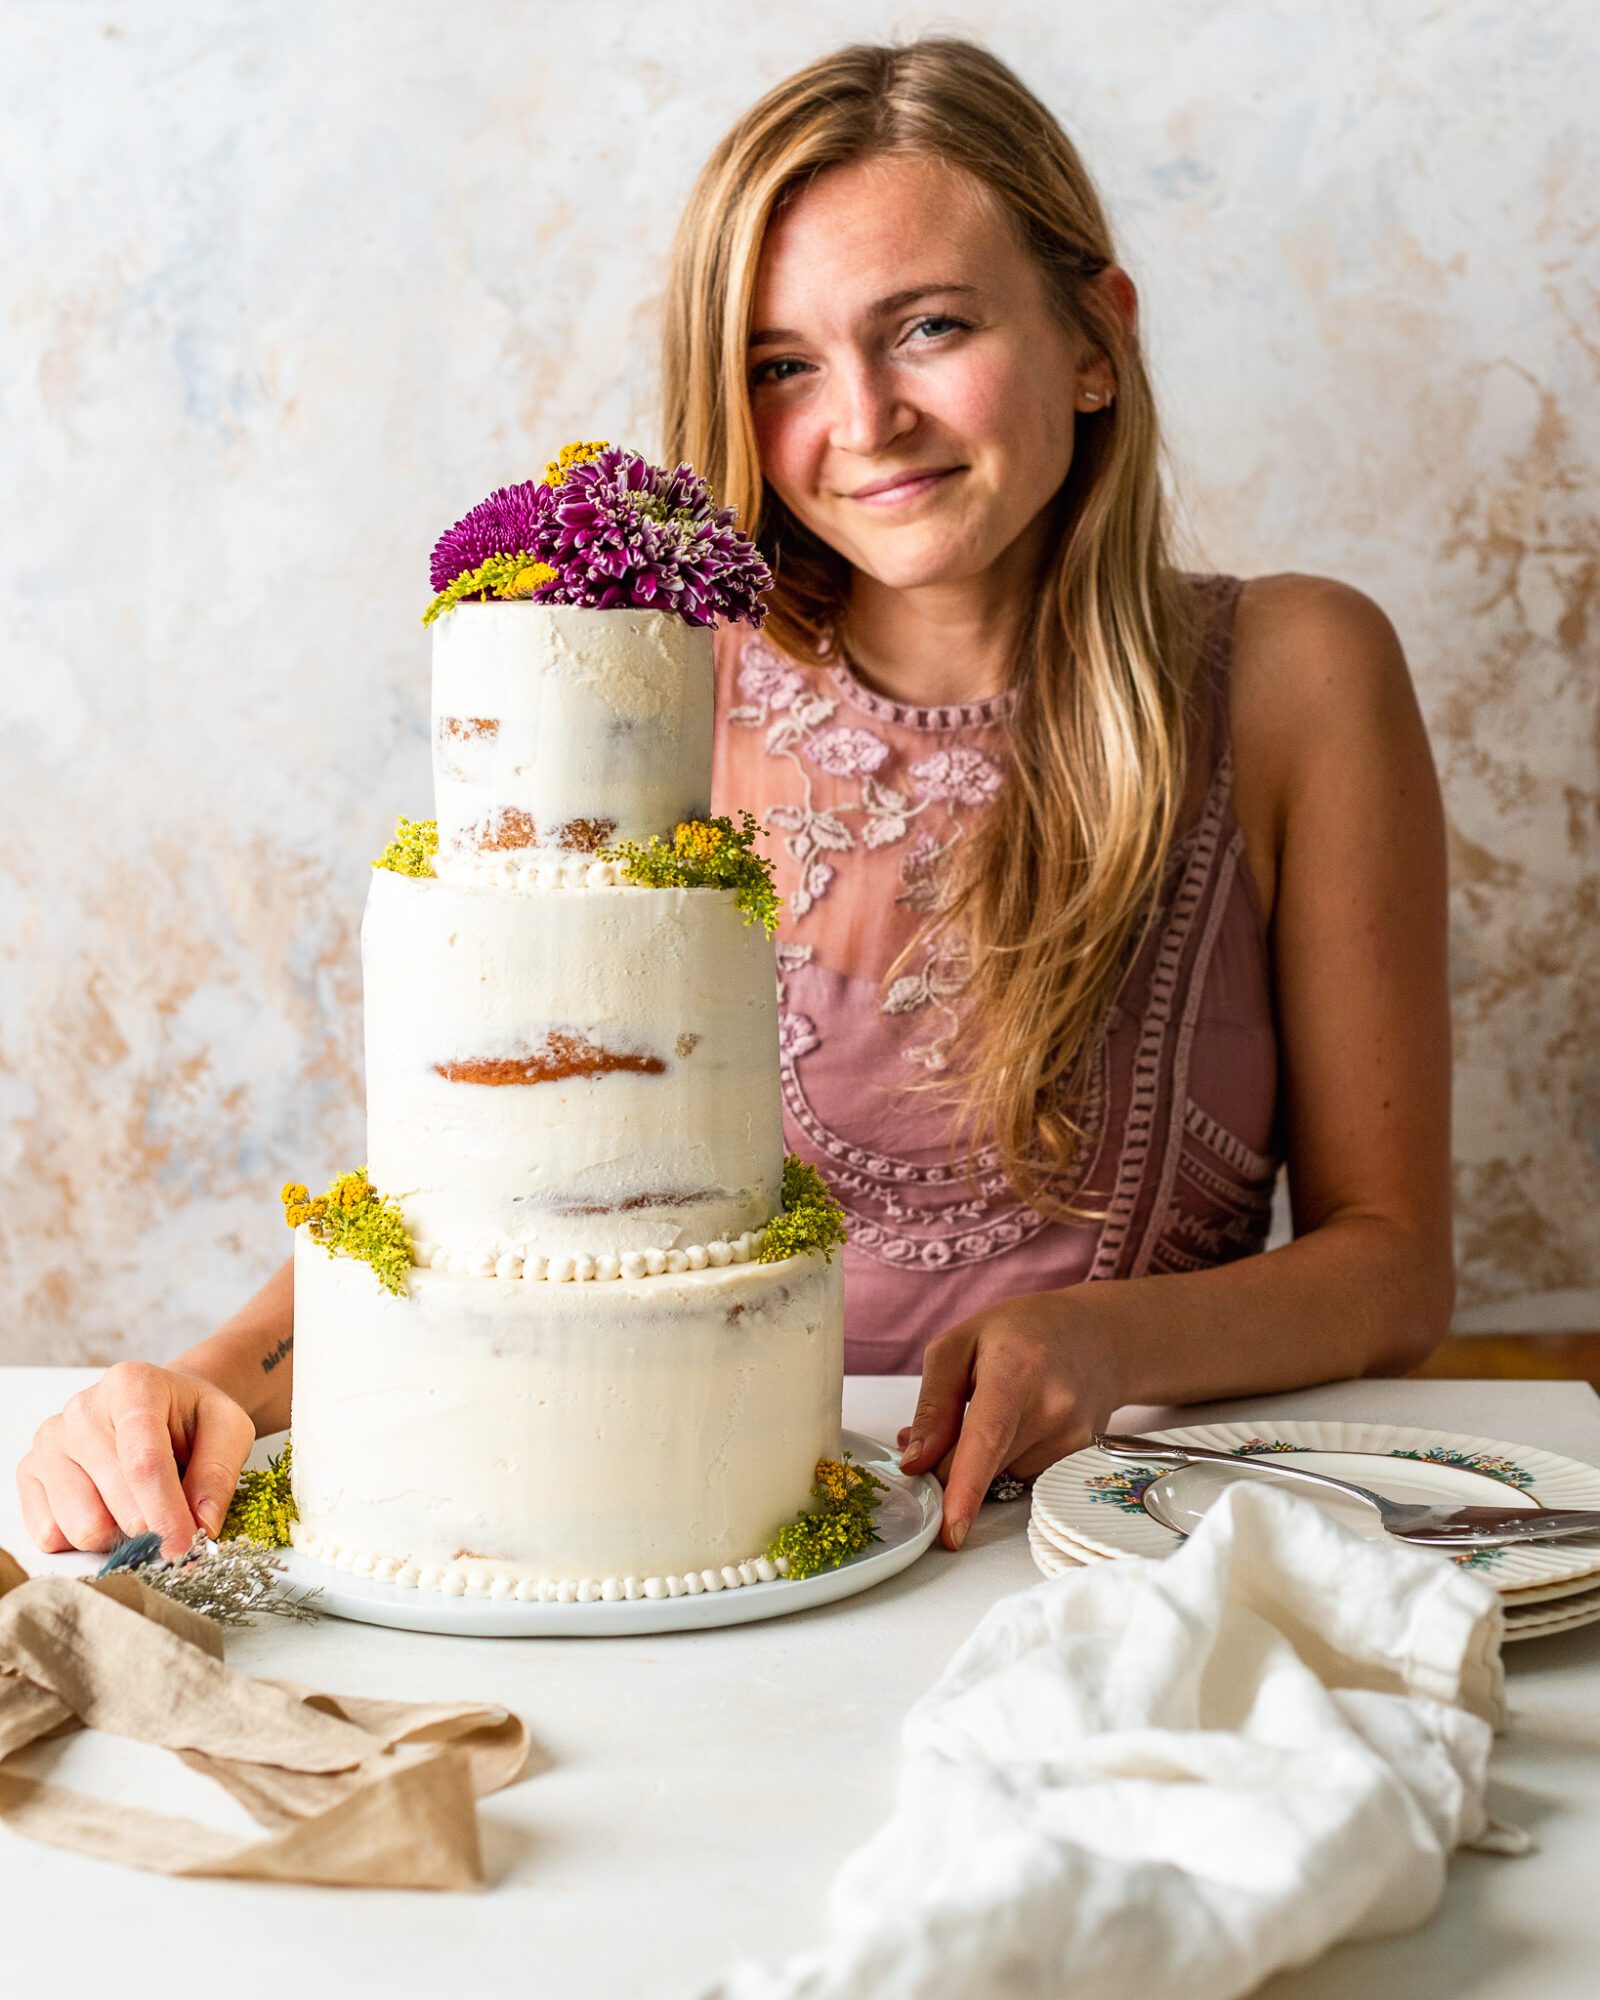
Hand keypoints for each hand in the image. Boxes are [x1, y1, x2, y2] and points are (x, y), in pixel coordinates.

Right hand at [16, 1363, 255, 1559]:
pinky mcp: (29, 1473)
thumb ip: (218, 1475)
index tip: (184, 1548)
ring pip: (81, 1525)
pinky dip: (85, 1539)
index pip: (144, 1463)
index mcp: (131, 1387)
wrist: (161, 1406)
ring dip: (118, 1535)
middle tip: (173, 1526)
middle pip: (113, 1499)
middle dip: (150, 1528)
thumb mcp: (228, 1430)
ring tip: (138, 1507)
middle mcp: (81, 1410)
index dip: (166, 1512)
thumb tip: (201, 1527)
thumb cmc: (192, 1417)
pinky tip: (107, 1511)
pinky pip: (51, 1534)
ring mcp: (49, 1442)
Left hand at [896, 1289, 1121, 1551]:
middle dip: (954, 1461)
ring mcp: (1074, 1438)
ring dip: (989, 1458)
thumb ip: (933, 1405)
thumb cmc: (1023, 1331)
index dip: (966, 1489)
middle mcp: (1053, 1409)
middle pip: (984, 1468)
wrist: (1099, 1336)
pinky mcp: (1081, 1459)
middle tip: (957, 1418)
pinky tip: (1026, 1423)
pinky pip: (1025, 1477)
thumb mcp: (960, 1344)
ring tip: (1009, 1407)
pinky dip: (1013, 1460)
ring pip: (1003, 1477)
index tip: (951, 1531)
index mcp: (1016, 1371)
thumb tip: (916, 1462)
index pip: (987, 1439)